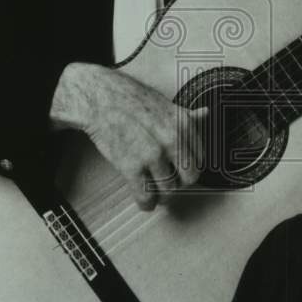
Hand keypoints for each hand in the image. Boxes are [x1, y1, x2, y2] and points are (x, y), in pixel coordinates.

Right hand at [50, 62, 207, 209]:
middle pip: (189, 179)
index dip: (190, 167)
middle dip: (180, 184)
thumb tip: (204, 114)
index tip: (181, 170)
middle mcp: (172, 139)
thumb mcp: (165, 103)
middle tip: (169, 183)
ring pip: (169, 191)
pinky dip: (146, 204)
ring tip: (155, 192)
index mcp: (183, 124)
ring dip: (162, 196)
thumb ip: (187, 115)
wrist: (98, 97)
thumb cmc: (129, 98)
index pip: (200, 159)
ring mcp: (152, 154)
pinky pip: (145, 196)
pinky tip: (145, 202)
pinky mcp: (131, 166)